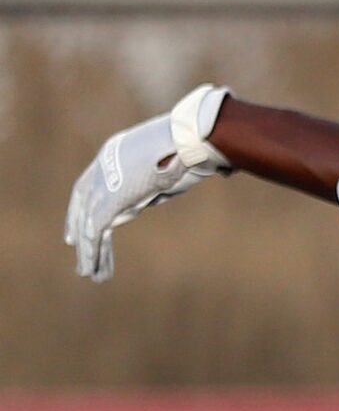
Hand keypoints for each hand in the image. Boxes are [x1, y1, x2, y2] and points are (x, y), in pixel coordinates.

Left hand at [65, 86, 228, 281]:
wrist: (191, 137)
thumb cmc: (192, 147)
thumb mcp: (168, 166)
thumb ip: (151, 185)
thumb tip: (149, 199)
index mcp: (115, 152)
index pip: (91, 181)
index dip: (83, 202)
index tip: (81, 219)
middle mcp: (104, 164)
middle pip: (83, 202)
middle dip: (78, 226)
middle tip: (74, 246)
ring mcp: (105, 181)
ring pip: (88, 222)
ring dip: (87, 250)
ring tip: (87, 272)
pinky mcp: (111, 198)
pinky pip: (96, 230)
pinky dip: (94, 252)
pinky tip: (92, 268)